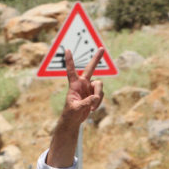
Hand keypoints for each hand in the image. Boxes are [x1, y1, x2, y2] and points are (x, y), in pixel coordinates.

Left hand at [46, 48, 104, 167]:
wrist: (74, 120)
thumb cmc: (70, 114)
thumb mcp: (76, 109)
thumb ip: (85, 103)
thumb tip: (94, 98)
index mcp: (74, 85)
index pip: (71, 71)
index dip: (69, 60)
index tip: (66, 49)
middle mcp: (82, 84)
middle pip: (91, 68)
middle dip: (96, 59)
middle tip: (102, 48)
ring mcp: (89, 88)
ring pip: (100, 85)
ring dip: (98, 96)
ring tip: (92, 108)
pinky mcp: (94, 94)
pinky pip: (101, 94)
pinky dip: (99, 101)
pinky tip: (92, 109)